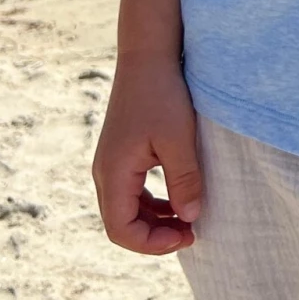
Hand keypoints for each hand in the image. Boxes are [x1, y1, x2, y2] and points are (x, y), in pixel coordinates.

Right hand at [93, 57, 202, 254]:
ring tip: (189, 219)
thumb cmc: (163, 95)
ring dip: (154, 220)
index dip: (152, 243)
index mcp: (113, 173)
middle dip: (155, 235)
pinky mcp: (121, 153)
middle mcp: (105, 172)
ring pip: (126, 208)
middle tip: (193, 232)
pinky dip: (153, 202)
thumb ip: (185, 181)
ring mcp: (111, 163)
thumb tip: (190, 218)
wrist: (148, 56)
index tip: (187, 235)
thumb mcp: (179, 140)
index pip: (121, 230)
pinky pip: (132, 191)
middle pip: (121, 223)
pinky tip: (179, 199)